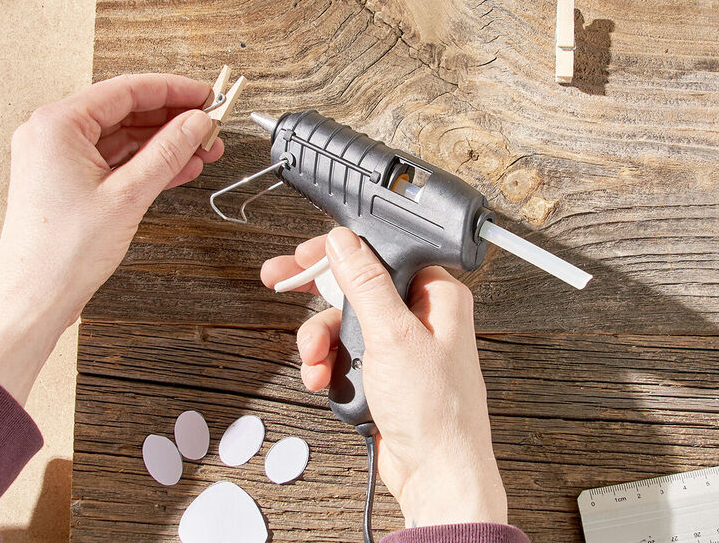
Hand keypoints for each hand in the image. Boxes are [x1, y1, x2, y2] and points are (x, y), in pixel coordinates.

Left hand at [0, 74, 222, 402]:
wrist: (34, 299)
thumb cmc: (61, 254)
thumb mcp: (127, 195)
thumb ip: (167, 152)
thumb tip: (196, 123)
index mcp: (56, 125)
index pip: (126, 90)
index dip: (173, 90)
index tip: (206, 94)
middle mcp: (51, 135)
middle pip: (125, 111)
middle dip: (172, 119)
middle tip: (210, 125)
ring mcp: (57, 158)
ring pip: (123, 137)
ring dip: (164, 142)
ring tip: (202, 148)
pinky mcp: (66, 181)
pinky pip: (114, 160)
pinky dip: (146, 162)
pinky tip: (179, 166)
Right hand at [261, 228, 507, 527]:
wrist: (436, 473)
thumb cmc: (436, 412)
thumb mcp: (393, 337)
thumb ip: (366, 284)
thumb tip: (345, 243)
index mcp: (437, 296)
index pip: (382, 254)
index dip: (340, 253)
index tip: (304, 255)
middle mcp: (422, 317)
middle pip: (357, 288)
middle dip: (319, 298)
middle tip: (281, 282)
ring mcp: (402, 348)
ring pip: (344, 325)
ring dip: (321, 341)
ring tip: (316, 362)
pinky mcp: (385, 375)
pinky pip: (345, 356)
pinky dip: (328, 366)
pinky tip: (325, 380)